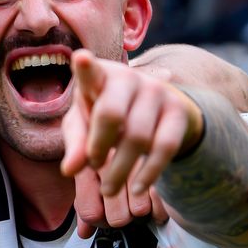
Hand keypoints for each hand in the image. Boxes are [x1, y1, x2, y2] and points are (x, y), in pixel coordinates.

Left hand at [61, 50, 199, 231]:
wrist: (155, 108)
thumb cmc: (107, 114)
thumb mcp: (86, 125)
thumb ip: (76, 144)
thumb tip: (69, 171)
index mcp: (98, 77)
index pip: (89, 71)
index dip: (85, 66)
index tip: (80, 58)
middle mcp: (128, 78)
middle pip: (111, 114)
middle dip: (98, 147)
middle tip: (93, 166)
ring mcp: (156, 92)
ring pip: (137, 137)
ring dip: (120, 169)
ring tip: (108, 189)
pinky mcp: (178, 111)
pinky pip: (165, 146)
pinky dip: (150, 172)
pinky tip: (138, 188)